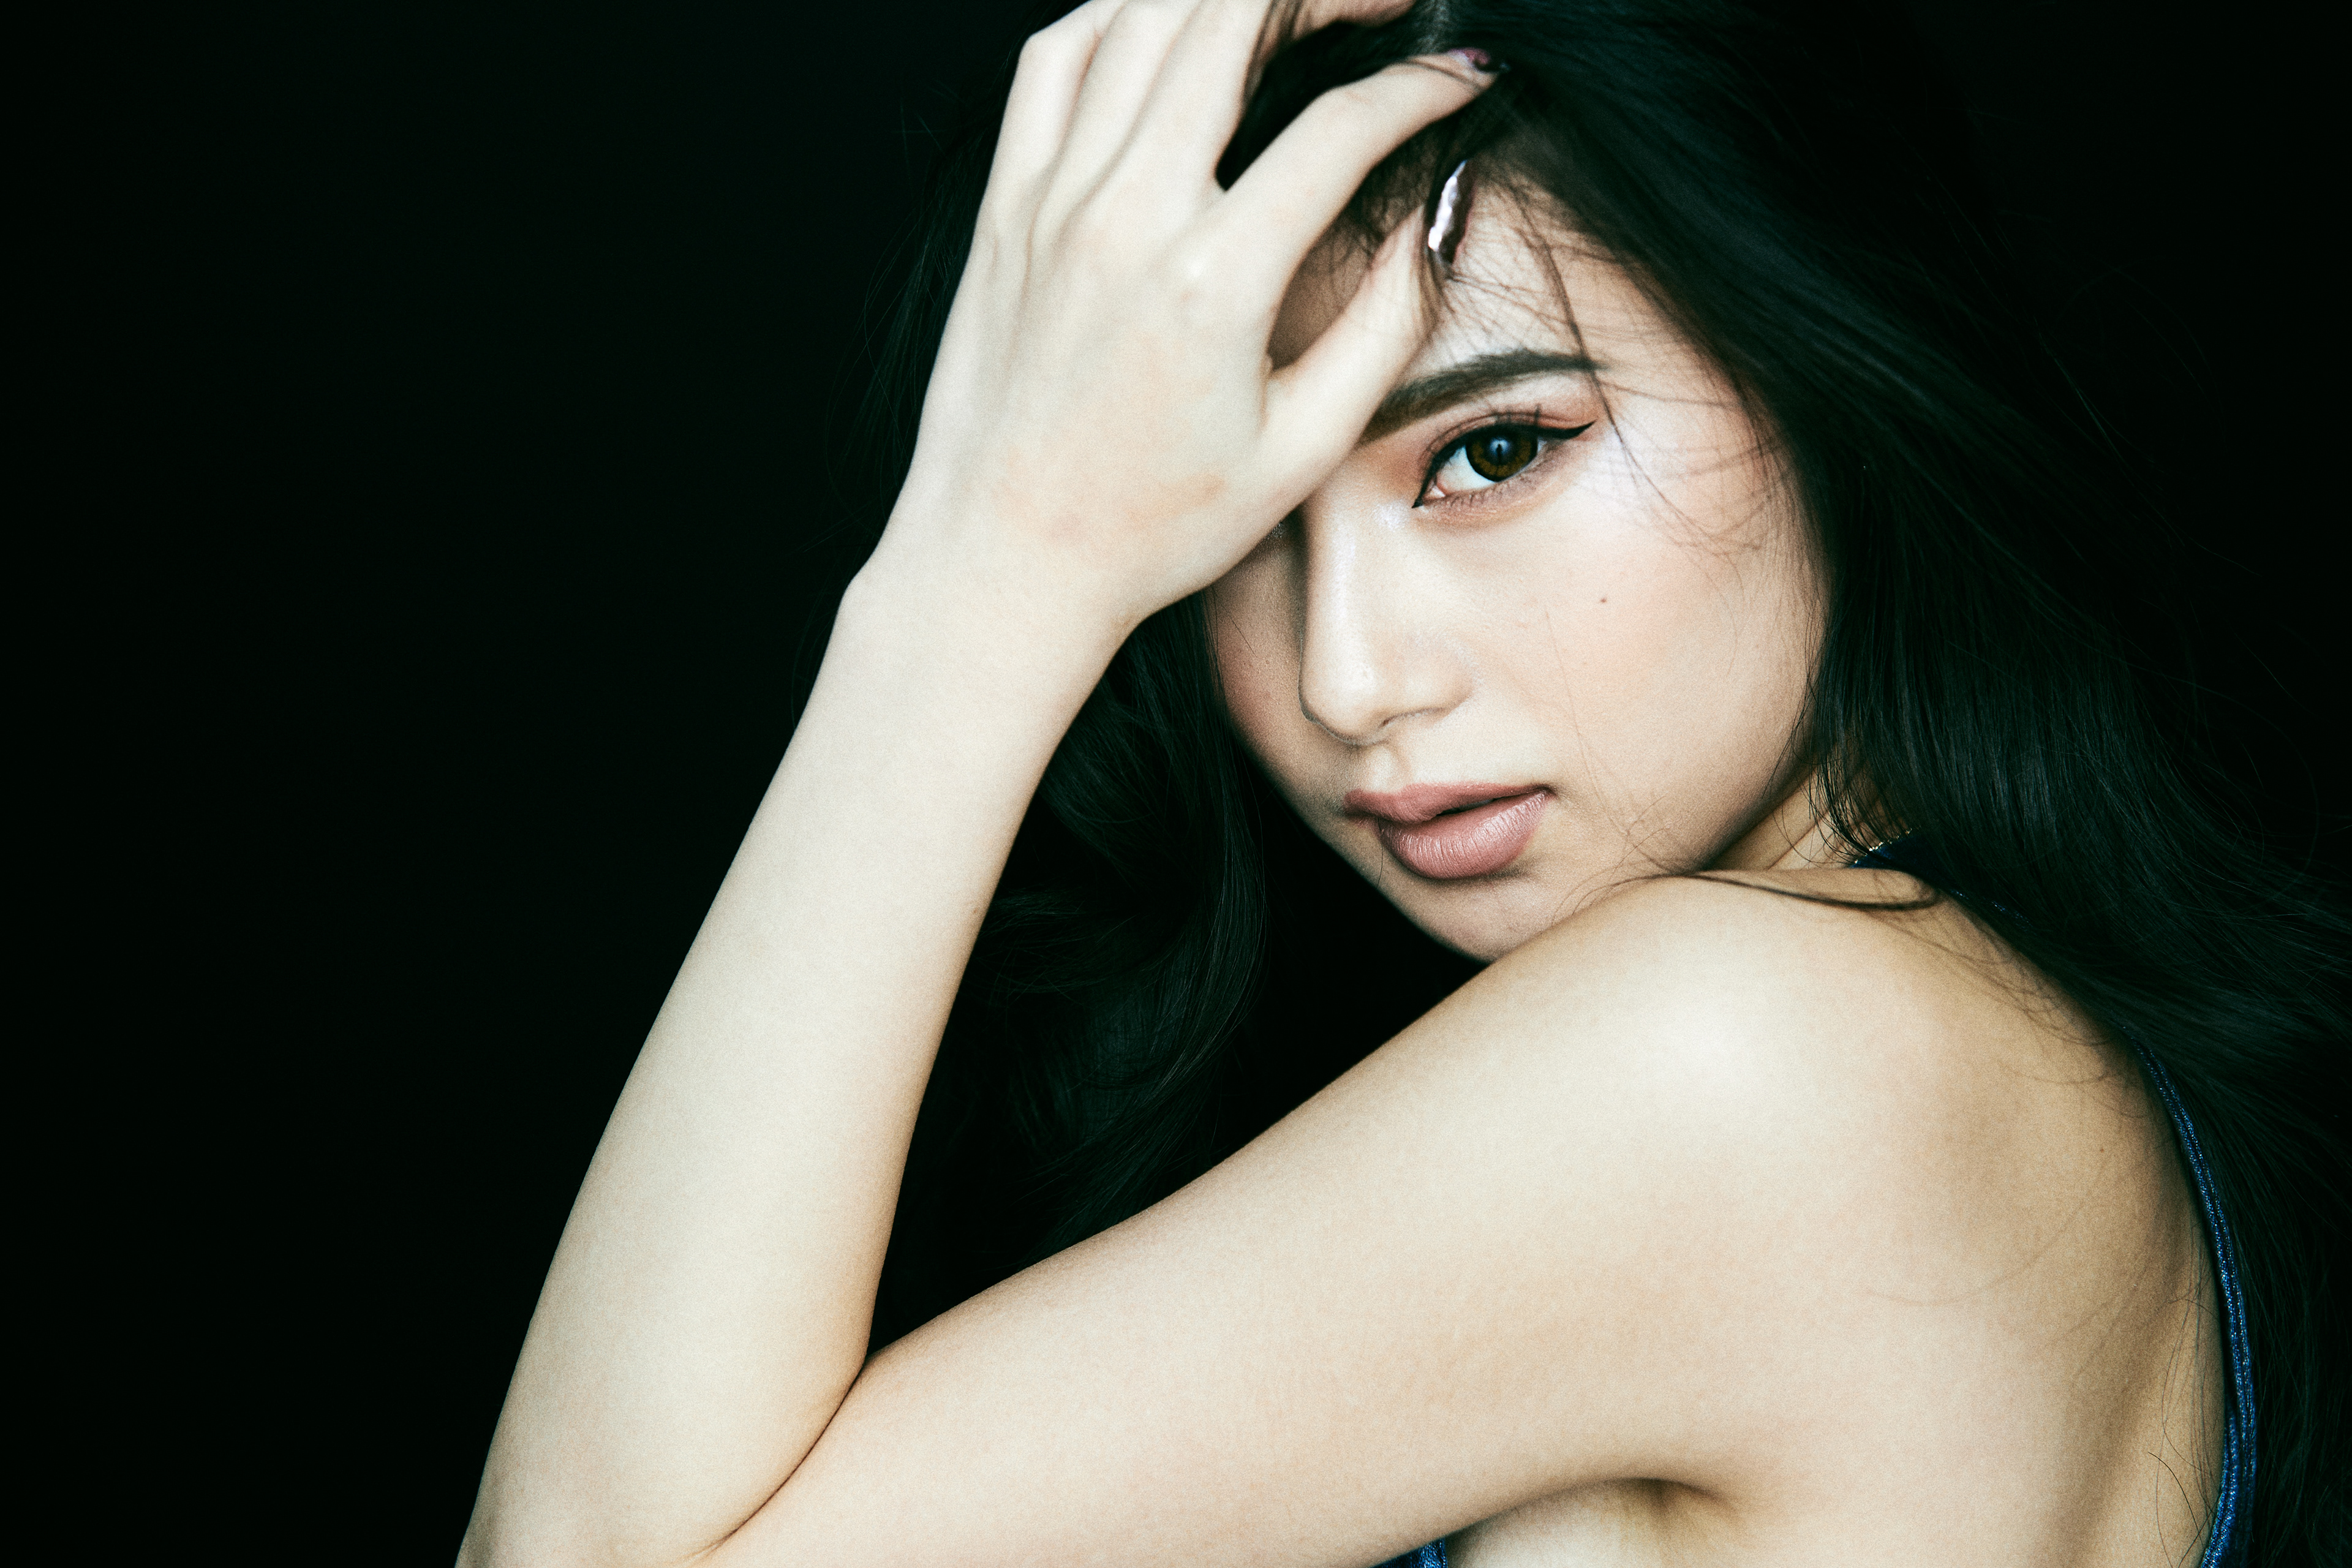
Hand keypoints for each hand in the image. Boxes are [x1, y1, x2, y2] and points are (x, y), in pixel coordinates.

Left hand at [869, 0, 1492, 636]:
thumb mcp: (1302, 452)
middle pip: (1233, 18)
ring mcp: (1052, 199)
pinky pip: (1056, 56)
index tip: (1464, 78)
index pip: (1339, 128)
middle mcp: (1123, 218)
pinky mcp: (1005, 203)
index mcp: (1211, 284)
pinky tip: (1173, 21)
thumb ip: (1384, 327)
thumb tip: (1434, 221)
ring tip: (1293, 1)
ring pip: (1143, 15)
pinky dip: (1121, 12)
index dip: (1421, 87)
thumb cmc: (1152, 524)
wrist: (1003, 559)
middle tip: (1386, 1)